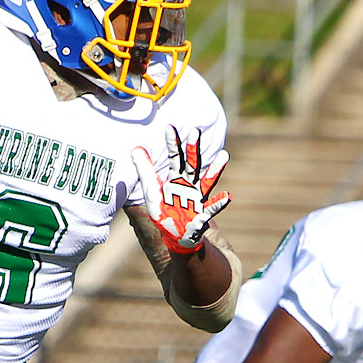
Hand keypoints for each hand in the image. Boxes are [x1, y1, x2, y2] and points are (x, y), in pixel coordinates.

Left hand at [132, 127, 229, 253]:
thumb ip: (145, 170)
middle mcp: (189, 184)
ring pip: (207, 180)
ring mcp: (198, 198)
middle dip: (194, 148)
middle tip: (195, 131)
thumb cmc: (163, 210)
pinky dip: (219, 202)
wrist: (173, 234)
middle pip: (192, 163)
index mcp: (175, 178)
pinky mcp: (202, 213)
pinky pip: (212, 207)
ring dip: (215, 169)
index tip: (170, 127)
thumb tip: (136, 148)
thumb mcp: (150, 190)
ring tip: (224, 155)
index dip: (172, 143)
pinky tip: (227, 196)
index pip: (174, 157)